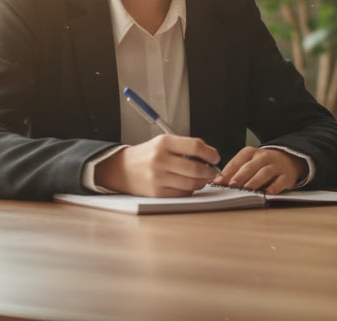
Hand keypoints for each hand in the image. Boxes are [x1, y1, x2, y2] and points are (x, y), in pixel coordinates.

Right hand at [94, 134, 219, 196]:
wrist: (121, 169)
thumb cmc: (147, 155)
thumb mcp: (163, 143)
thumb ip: (185, 147)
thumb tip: (210, 157)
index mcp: (164, 142)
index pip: (195, 146)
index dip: (210, 153)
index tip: (215, 157)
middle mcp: (160, 159)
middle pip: (196, 168)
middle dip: (209, 171)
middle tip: (213, 172)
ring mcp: (157, 177)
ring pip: (191, 183)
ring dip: (202, 182)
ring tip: (202, 179)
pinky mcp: (156, 193)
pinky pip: (182, 193)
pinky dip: (190, 190)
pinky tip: (188, 185)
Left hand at [214, 147, 305, 194]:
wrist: (288, 160)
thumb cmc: (262, 164)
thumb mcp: (248, 163)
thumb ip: (234, 171)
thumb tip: (219, 182)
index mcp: (251, 152)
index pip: (239, 160)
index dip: (228, 171)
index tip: (219, 181)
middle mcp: (264, 157)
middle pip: (251, 166)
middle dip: (240, 176)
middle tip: (232, 185)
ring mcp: (276, 166)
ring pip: (265, 172)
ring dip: (255, 181)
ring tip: (247, 189)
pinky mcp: (286, 176)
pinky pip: (280, 182)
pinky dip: (273, 187)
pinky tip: (267, 192)